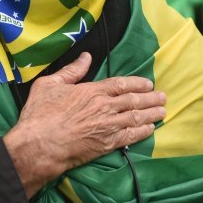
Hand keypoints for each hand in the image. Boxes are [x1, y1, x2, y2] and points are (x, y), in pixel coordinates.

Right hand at [3, 52, 165, 197]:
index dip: (137, 83)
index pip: (121, 84)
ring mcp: (107, 127)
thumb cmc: (40, 114)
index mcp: (92, 91)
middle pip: (133, 101)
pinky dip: (142, 132)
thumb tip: (86, 57)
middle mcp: (104, 107)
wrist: (39, 145)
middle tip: (163, 97)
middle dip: (150, 98)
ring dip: (151, 114)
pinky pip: (130, 137)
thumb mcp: (50, 84)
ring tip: (163, 111)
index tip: (148, 84)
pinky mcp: (106, 145)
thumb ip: (71, 71)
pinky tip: (150, 129)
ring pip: (136, 118)